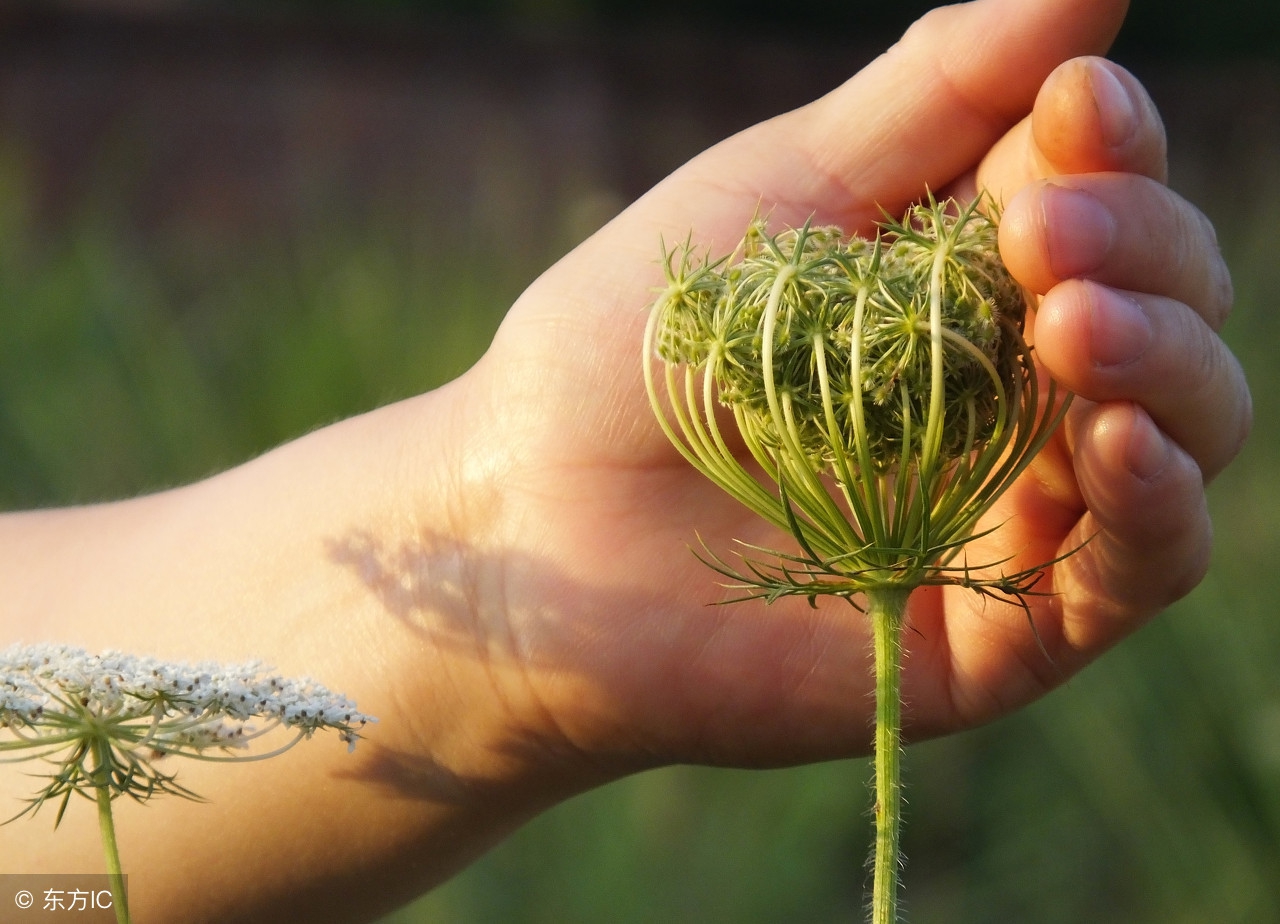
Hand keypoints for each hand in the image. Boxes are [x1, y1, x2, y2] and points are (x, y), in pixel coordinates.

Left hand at [448, 0, 1249, 774]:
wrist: (529, 518)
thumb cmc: (628, 344)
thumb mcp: (781, 191)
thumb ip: (935, 95)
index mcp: (961, 278)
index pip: (1102, 200)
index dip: (1111, 149)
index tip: (1074, 105)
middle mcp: (1006, 389)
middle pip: (1161, 307)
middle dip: (1134, 247)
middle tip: (1042, 232)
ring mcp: (1008, 511)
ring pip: (1178, 432)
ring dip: (1164, 362)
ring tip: (1076, 322)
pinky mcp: (994, 633)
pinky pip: (1132, 574)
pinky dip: (1157, 504)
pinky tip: (1118, 438)